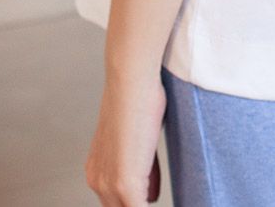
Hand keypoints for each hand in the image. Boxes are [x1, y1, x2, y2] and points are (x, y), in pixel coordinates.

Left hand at [84, 70, 167, 204]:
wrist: (132, 81)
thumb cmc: (140, 99)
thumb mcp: (141, 142)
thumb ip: (144, 170)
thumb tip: (151, 196)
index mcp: (98, 171)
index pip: (117, 204)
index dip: (138, 202)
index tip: (154, 197)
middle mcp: (98, 181)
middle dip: (140, 205)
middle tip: (157, 196)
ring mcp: (109, 185)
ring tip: (176, 203)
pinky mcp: (125, 185)